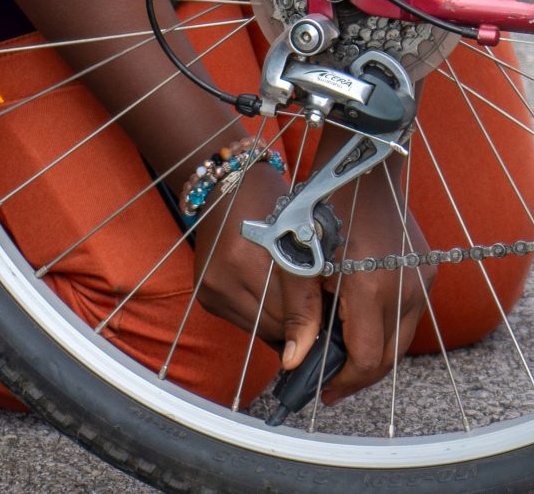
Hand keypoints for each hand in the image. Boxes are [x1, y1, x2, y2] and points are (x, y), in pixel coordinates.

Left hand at [190, 151, 429, 401]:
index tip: (320, 389)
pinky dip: (387, 328)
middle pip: (389, 357)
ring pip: (402, 338)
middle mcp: (406, 286)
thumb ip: (299, 314)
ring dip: (375, 352)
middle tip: (328, 382)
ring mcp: (422, 277)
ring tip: (341, 355)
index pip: (367, 360)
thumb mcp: (298, 258)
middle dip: (359, 375)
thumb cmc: (323, 203)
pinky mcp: (427, 268)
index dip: (344, 383)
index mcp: (372, 285)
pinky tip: (360, 323)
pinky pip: (409, 315)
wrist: (364, 160)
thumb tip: (294, 360)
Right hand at [190, 160, 322, 357]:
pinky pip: (245, 324)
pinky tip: (276, 306)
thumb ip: (313, 268)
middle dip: (301, 325)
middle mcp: (230, 272)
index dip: (309, 327)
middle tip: (324, 322)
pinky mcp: (206, 297)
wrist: (226, 184)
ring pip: (260, 328)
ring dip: (282, 326)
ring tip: (300, 312)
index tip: (318, 349)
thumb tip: (328, 318)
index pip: (291, 301)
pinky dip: (264, 320)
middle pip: (277, 321)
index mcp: (258, 249)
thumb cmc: (272, 199)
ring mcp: (213, 287)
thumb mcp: (300, 225)